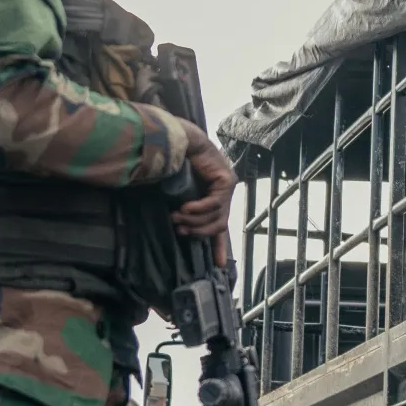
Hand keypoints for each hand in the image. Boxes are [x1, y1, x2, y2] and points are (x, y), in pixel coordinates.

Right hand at [175, 123, 235, 266]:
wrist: (181, 141)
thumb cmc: (178, 165)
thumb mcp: (181, 195)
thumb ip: (187, 210)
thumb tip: (181, 228)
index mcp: (215, 199)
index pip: (220, 227)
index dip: (219, 246)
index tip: (218, 265)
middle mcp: (224, 194)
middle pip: (218, 226)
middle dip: (198, 232)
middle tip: (180, 230)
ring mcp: (228, 187)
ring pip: (215, 216)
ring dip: (194, 220)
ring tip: (177, 217)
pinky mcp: (227, 180)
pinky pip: (214, 204)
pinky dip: (198, 209)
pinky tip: (185, 208)